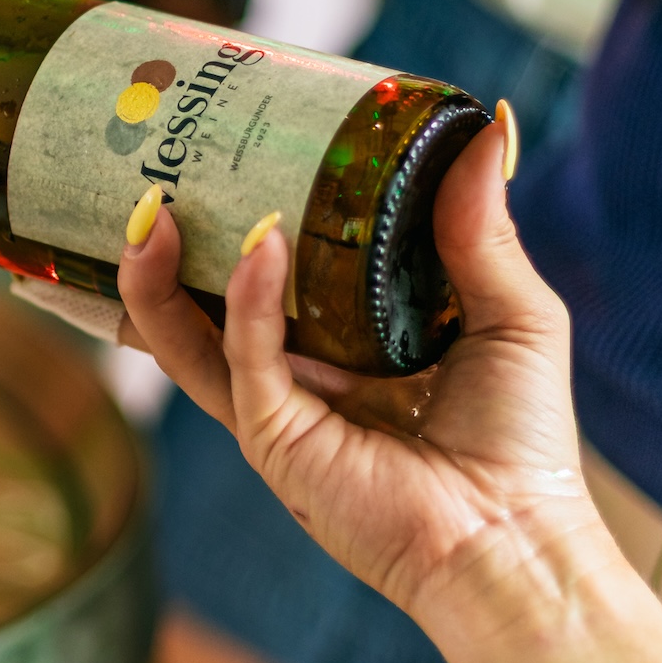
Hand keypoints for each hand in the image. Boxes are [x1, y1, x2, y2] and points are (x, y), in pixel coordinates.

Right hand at [115, 125, 598, 632]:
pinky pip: (243, 360)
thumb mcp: (511, 310)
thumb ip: (480, 226)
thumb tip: (488, 124)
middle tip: (140, 174)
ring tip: (148, 211)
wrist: (517, 538)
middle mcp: (295, 373)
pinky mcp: (276, 440)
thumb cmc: (521, 442)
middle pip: (196, 300)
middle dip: (156, 246)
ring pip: (185, 337)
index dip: (230, 214)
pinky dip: (243, 304)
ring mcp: (275, 409)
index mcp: (340, 341)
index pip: (265, 269)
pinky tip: (257, 250)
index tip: (208, 151)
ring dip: (155, 277)